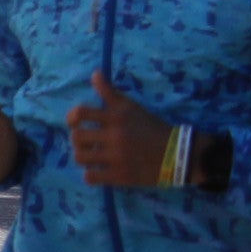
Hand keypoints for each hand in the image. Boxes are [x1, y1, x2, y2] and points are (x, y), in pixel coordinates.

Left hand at [66, 72, 176, 188]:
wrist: (178, 153)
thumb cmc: (151, 128)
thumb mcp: (132, 107)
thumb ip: (111, 92)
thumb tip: (95, 73)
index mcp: (117, 117)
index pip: (80, 113)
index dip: (72, 118)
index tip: (75, 123)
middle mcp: (115, 136)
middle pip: (76, 137)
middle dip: (79, 139)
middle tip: (87, 142)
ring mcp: (117, 157)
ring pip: (80, 158)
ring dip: (83, 156)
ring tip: (92, 156)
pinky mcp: (120, 176)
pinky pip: (90, 177)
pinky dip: (91, 175)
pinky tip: (99, 170)